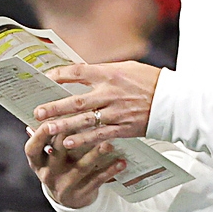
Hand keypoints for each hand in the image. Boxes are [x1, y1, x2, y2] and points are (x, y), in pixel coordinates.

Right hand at [25, 122, 127, 208]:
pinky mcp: (80, 194)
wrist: (70, 199)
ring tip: (109, 144)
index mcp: (37, 163)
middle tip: (87, 122)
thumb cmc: (61, 166)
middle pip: (58, 153)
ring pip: (80, 167)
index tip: (52, 120)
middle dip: (72, 137)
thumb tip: (52, 109)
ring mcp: (63, 186)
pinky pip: (97, 180)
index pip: (33, 147)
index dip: (40, 134)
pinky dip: (110, 170)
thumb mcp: (51, 155)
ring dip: (96, 154)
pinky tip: (121, 162)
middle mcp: (47, 175)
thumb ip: (51, 136)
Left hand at [32, 61, 161, 153]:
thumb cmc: (151, 81)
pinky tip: (68, 143)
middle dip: (55, 106)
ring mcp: (116, 113)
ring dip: (64, 125)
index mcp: (111, 74)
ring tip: (46, 129)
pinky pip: (99, 135)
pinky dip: (83, 139)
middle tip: (38, 111)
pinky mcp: (123, 128)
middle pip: (76, 100)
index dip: (60, 75)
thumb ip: (104, 72)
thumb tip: (81, 73)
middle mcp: (111, 93)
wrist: (174, 101)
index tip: (46, 78)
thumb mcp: (127, 68)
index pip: (79, 72)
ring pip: (84, 120)